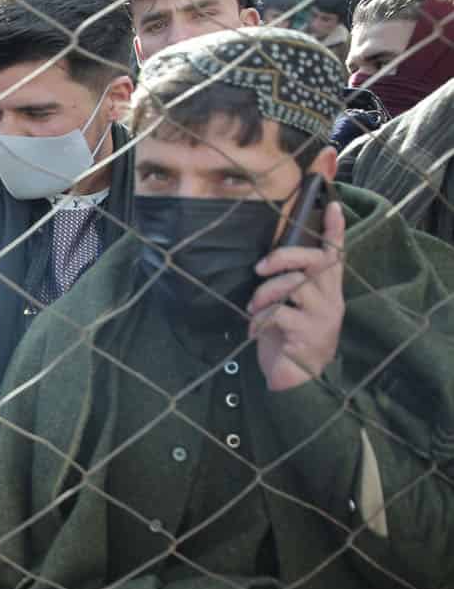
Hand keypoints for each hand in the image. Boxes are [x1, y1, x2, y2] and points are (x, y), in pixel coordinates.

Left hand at [247, 201, 345, 391]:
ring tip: (253, 308)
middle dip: (284, 257)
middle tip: (260, 269)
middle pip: (315, 261)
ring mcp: (322, 317)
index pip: (336, 255)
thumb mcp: (286, 308)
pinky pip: (281, 313)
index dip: (336, 231)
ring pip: (295, 285)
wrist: (295, 383)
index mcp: (326, 290)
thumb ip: (285, 286)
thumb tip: (264, 263)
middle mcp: (330, 300)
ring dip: (265, 293)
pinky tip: (254, 330)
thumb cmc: (287, 340)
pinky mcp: (309, 335)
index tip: (334, 206)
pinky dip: (260, 319)